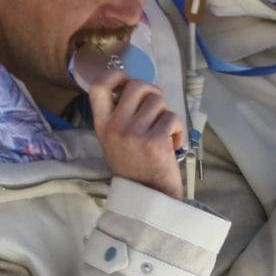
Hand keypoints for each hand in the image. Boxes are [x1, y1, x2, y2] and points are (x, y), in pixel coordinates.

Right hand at [89, 71, 185, 198]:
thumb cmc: (135, 166)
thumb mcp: (116, 139)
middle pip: (137, 86)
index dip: (115, 75)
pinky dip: (178, 130)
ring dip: (167, 115)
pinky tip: (173, 144)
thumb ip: (121, 114)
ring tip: (164, 134)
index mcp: (101, 125)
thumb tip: (137, 87)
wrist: (147, 199)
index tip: (127, 82)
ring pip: (159, 101)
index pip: (98, 86)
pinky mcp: (154, 141)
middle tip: (157, 110)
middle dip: (153, 94)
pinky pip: (172, 118)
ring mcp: (134, 134)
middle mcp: (114, 127)